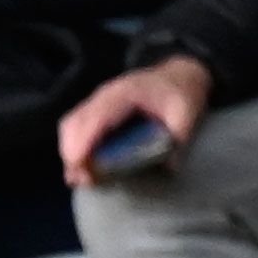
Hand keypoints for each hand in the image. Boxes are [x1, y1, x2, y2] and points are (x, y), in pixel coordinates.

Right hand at [54, 57, 208, 189]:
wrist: (177, 78)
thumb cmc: (180, 94)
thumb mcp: (187, 113)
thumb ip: (179, 138)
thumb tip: (169, 166)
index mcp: (126, 92)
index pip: (97, 116)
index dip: (84, 140)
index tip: (78, 164)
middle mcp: (105, 95)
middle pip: (75, 122)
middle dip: (73, 153)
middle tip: (80, 180)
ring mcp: (97, 101)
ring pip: (70, 126)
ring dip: (70, 153)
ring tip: (79, 178)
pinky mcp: (95, 111)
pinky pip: (75, 128)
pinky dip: (73, 149)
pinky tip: (80, 169)